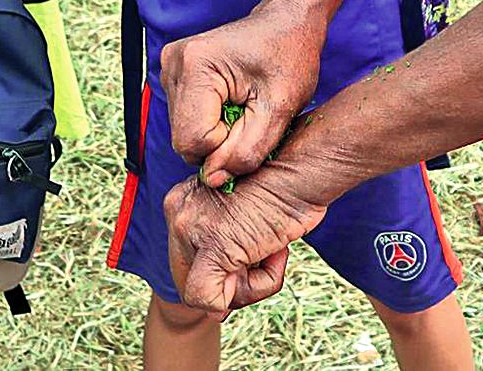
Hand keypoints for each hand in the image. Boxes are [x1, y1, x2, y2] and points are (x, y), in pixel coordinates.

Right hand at [159, 3, 325, 187]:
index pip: (193, 141)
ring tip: (245, 108)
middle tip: (253, 119)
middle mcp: (173, 64)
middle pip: (184, 139)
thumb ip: (247, 150)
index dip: (226, 148)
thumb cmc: (289, 57)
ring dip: (216, 133)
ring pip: (184, 132)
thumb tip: (212, 179)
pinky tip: (233, 103)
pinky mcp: (174, 74)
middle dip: (220, 142)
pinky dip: (210, 122)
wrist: (286, 23)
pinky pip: (186, 119)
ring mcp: (169, 68)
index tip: (255, 124)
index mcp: (196, 66)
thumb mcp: (280, 109)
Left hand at [165, 163, 326, 312]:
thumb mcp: (244, 225)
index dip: (226, 270)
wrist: (305, 168)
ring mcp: (191, 229)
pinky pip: (211, 300)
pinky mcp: (212, 247)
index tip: (254, 247)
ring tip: (274, 243)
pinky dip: (253, 288)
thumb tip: (214, 315)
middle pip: (194, 282)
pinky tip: (274, 252)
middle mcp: (178, 212)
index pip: (189, 262)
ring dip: (255, 281)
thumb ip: (225, 262)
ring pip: (210, 296)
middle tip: (267, 249)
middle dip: (235, 279)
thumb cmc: (285, 194)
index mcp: (182, 201)